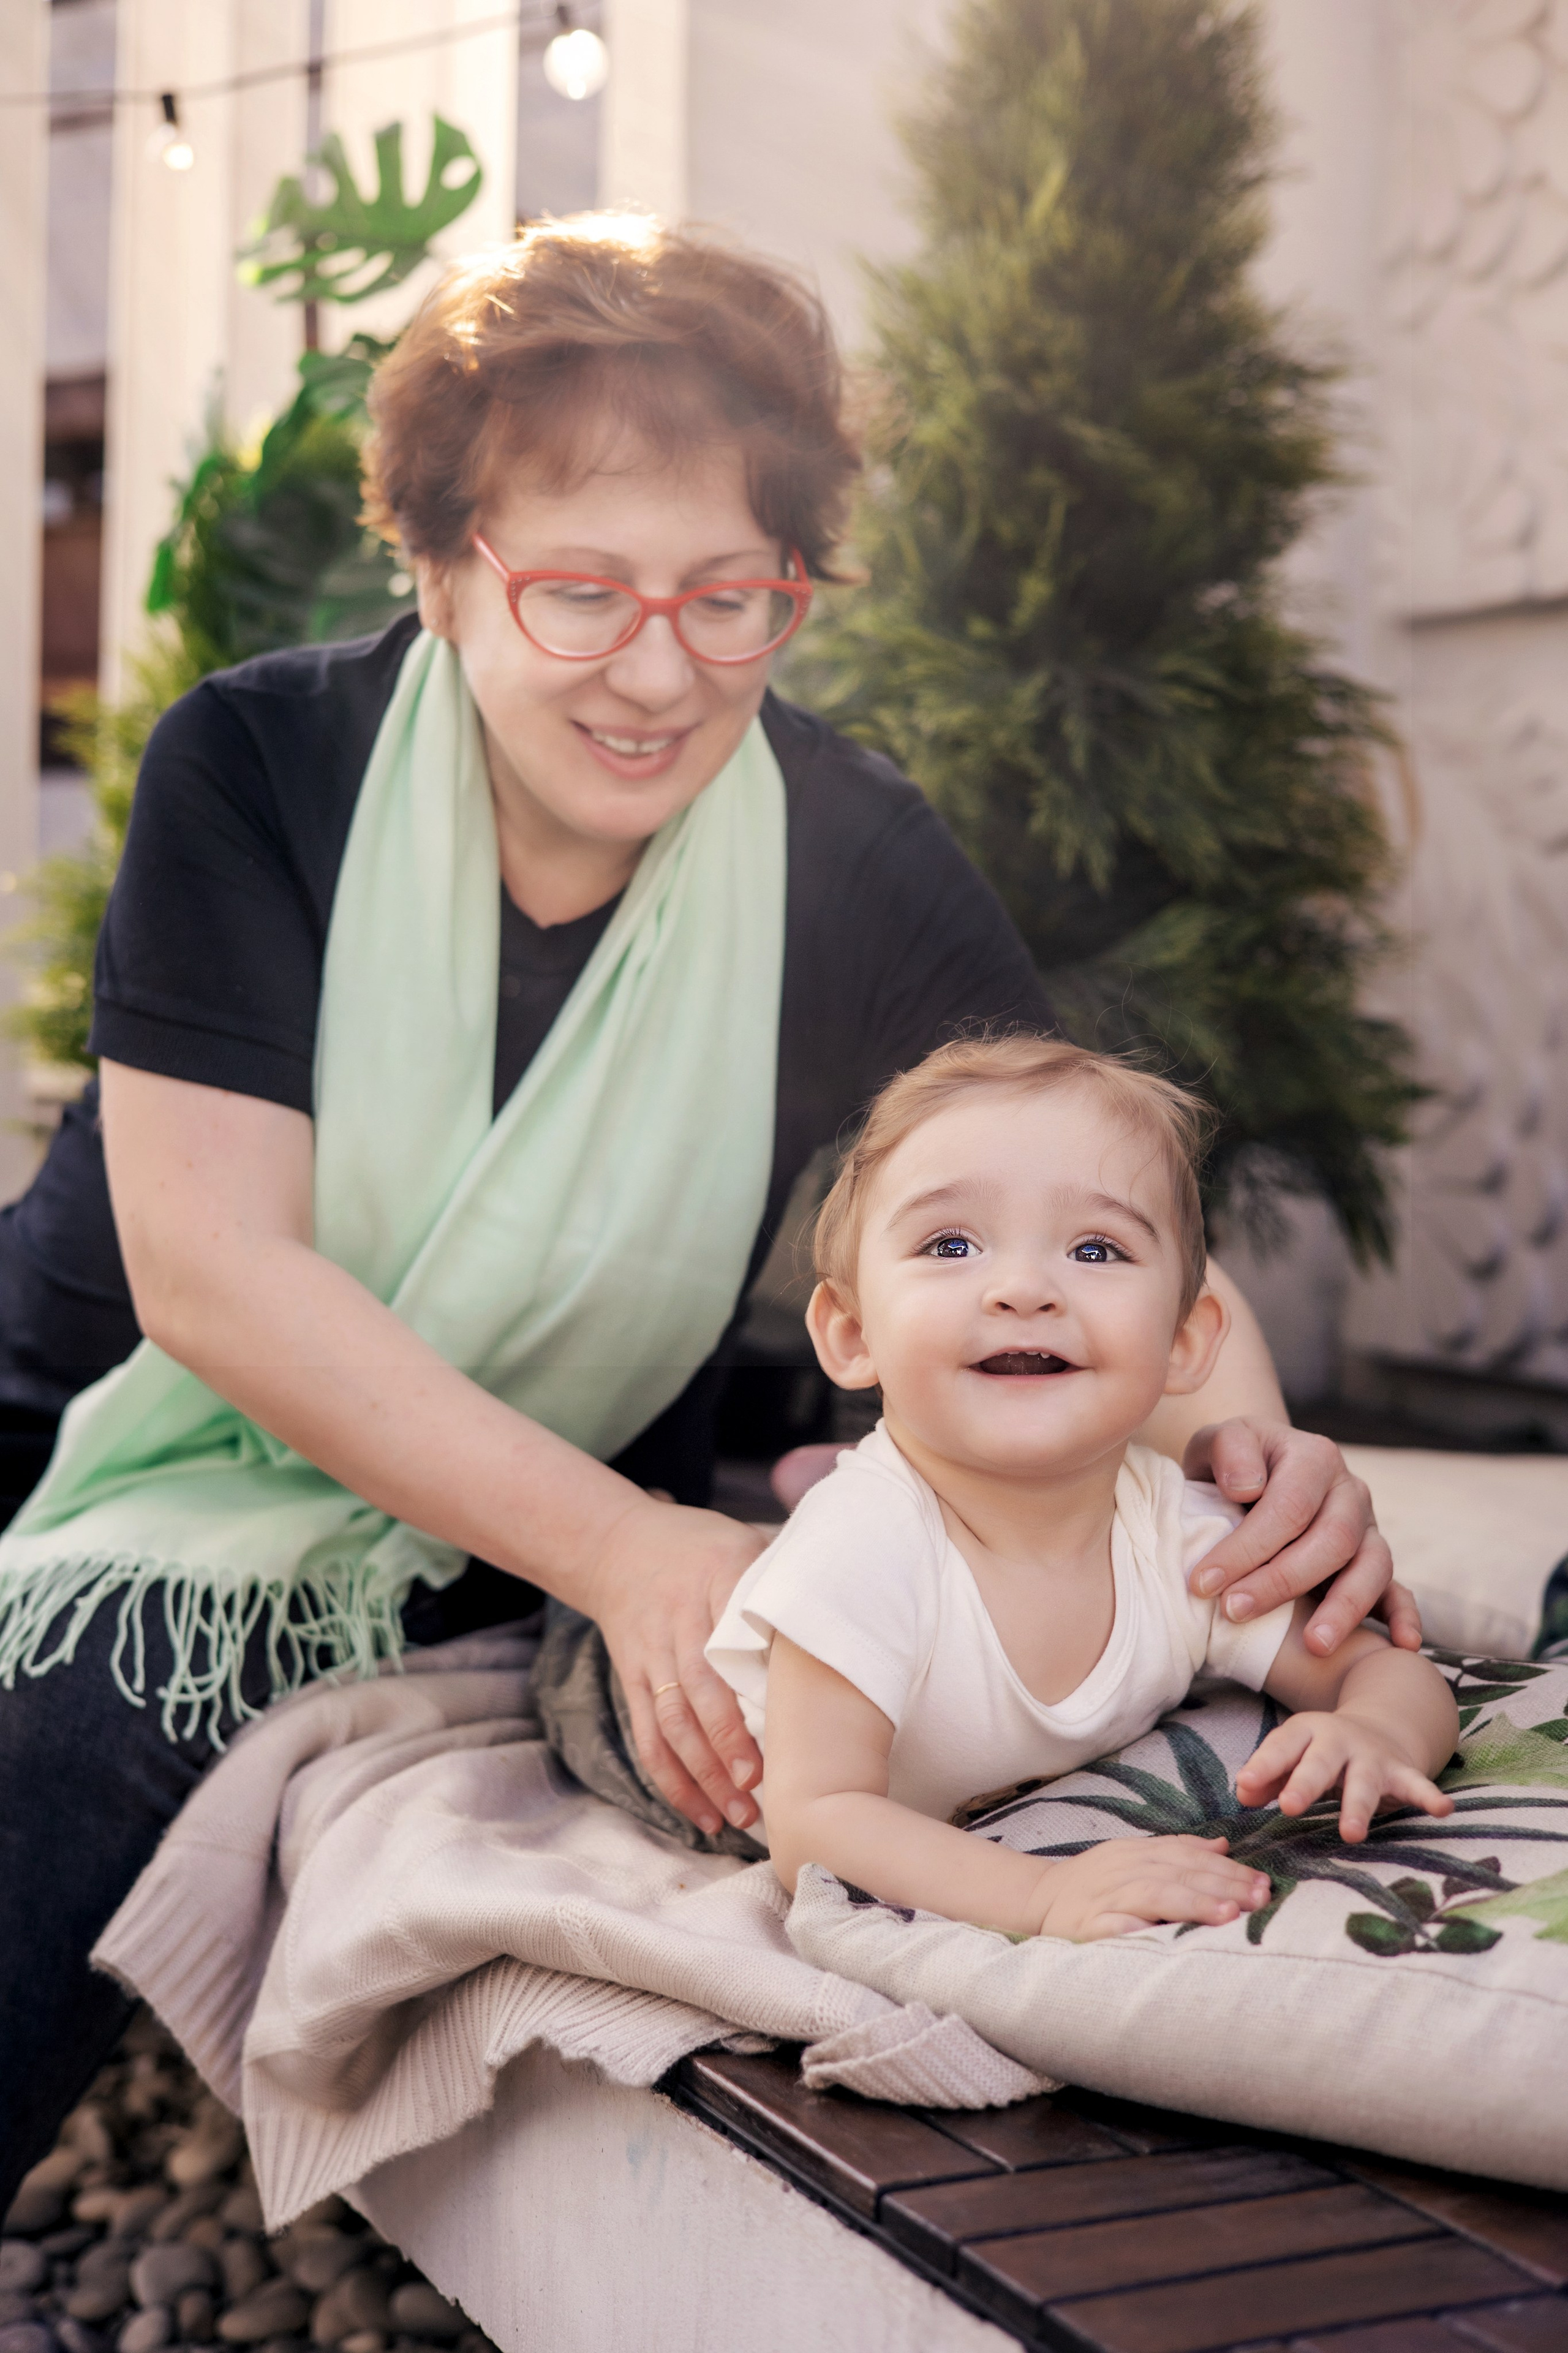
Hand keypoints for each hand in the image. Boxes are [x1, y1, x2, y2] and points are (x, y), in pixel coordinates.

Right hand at [583, 1495, 768, 1837]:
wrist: (617, 1545)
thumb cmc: (701, 1547)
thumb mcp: (745, 1543)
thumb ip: (787, 1576)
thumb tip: (855, 1605)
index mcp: (717, 1578)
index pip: (732, 1636)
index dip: (749, 1689)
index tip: (780, 1732)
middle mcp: (677, 1619)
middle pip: (698, 1689)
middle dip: (726, 1745)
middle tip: (758, 1790)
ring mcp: (650, 1654)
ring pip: (671, 1722)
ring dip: (702, 1774)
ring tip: (738, 1815)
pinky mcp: (631, 1681)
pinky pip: (648, 1737)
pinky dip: (672, 1779)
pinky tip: (701, 1813)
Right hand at [1031, 1834, 1271, 1941]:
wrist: (1036, 1900)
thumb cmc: (1094, 1884)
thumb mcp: (1133, 1857)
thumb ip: (1177, 1850)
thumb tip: (1222, 1844)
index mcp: (1138, 1853)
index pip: (1190, 1856)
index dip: (1227, 1868)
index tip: (1262, 1882)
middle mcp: (1124, 1870)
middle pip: (1179, 1872)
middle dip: (1223, 1884)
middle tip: (1260, 1897)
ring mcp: (1106, 1898)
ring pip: (1155, 1894)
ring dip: (1194, 1902)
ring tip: (1229, 1914)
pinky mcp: (1088, 1927)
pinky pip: (1118, 1927)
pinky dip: (1145, 1930)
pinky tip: (1170, 1938)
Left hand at [1183, 1419, 1422, 1655]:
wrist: (1252, 1473)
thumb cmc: (1230, 1465)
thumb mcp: (1216, 1441)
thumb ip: (1227, 1451)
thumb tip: (1245, 1488)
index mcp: (1314, 1458)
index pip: (1289, 1507)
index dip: (1247, 1547)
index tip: (1203, 1582)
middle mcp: (1350, 1492)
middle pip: (1332, 1541)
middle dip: (1281, 1582)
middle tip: (1235, 1611)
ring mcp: (1368, 1529)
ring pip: (1372, 1567)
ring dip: (1343, 1608)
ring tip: (1314, 1645)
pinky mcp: (1374, 1563)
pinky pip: (1399, 1589)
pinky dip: (1404, 1616)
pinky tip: (1402, 1644)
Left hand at [1236, 1710, 1453, 1842]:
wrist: (1376, 1730)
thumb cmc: (1320, 1753)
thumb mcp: (1291, 1756)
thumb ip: (1266, 1776)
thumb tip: (1242, 1793)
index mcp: (1305, 1732)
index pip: (1282, 1746)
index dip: (1263, 1766)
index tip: (1246, 1785)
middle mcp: (1338, 1741)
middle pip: (1320, 1762)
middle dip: (1305, 1783)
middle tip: (1290, 1807)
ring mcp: (1371, 1756)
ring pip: (1363, 1781)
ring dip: (1357, 1806)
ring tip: (1351, 1833)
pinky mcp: (1401, 1771)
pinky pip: (1417, 1785)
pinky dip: (1430, 1796)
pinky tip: (1443, 1809)